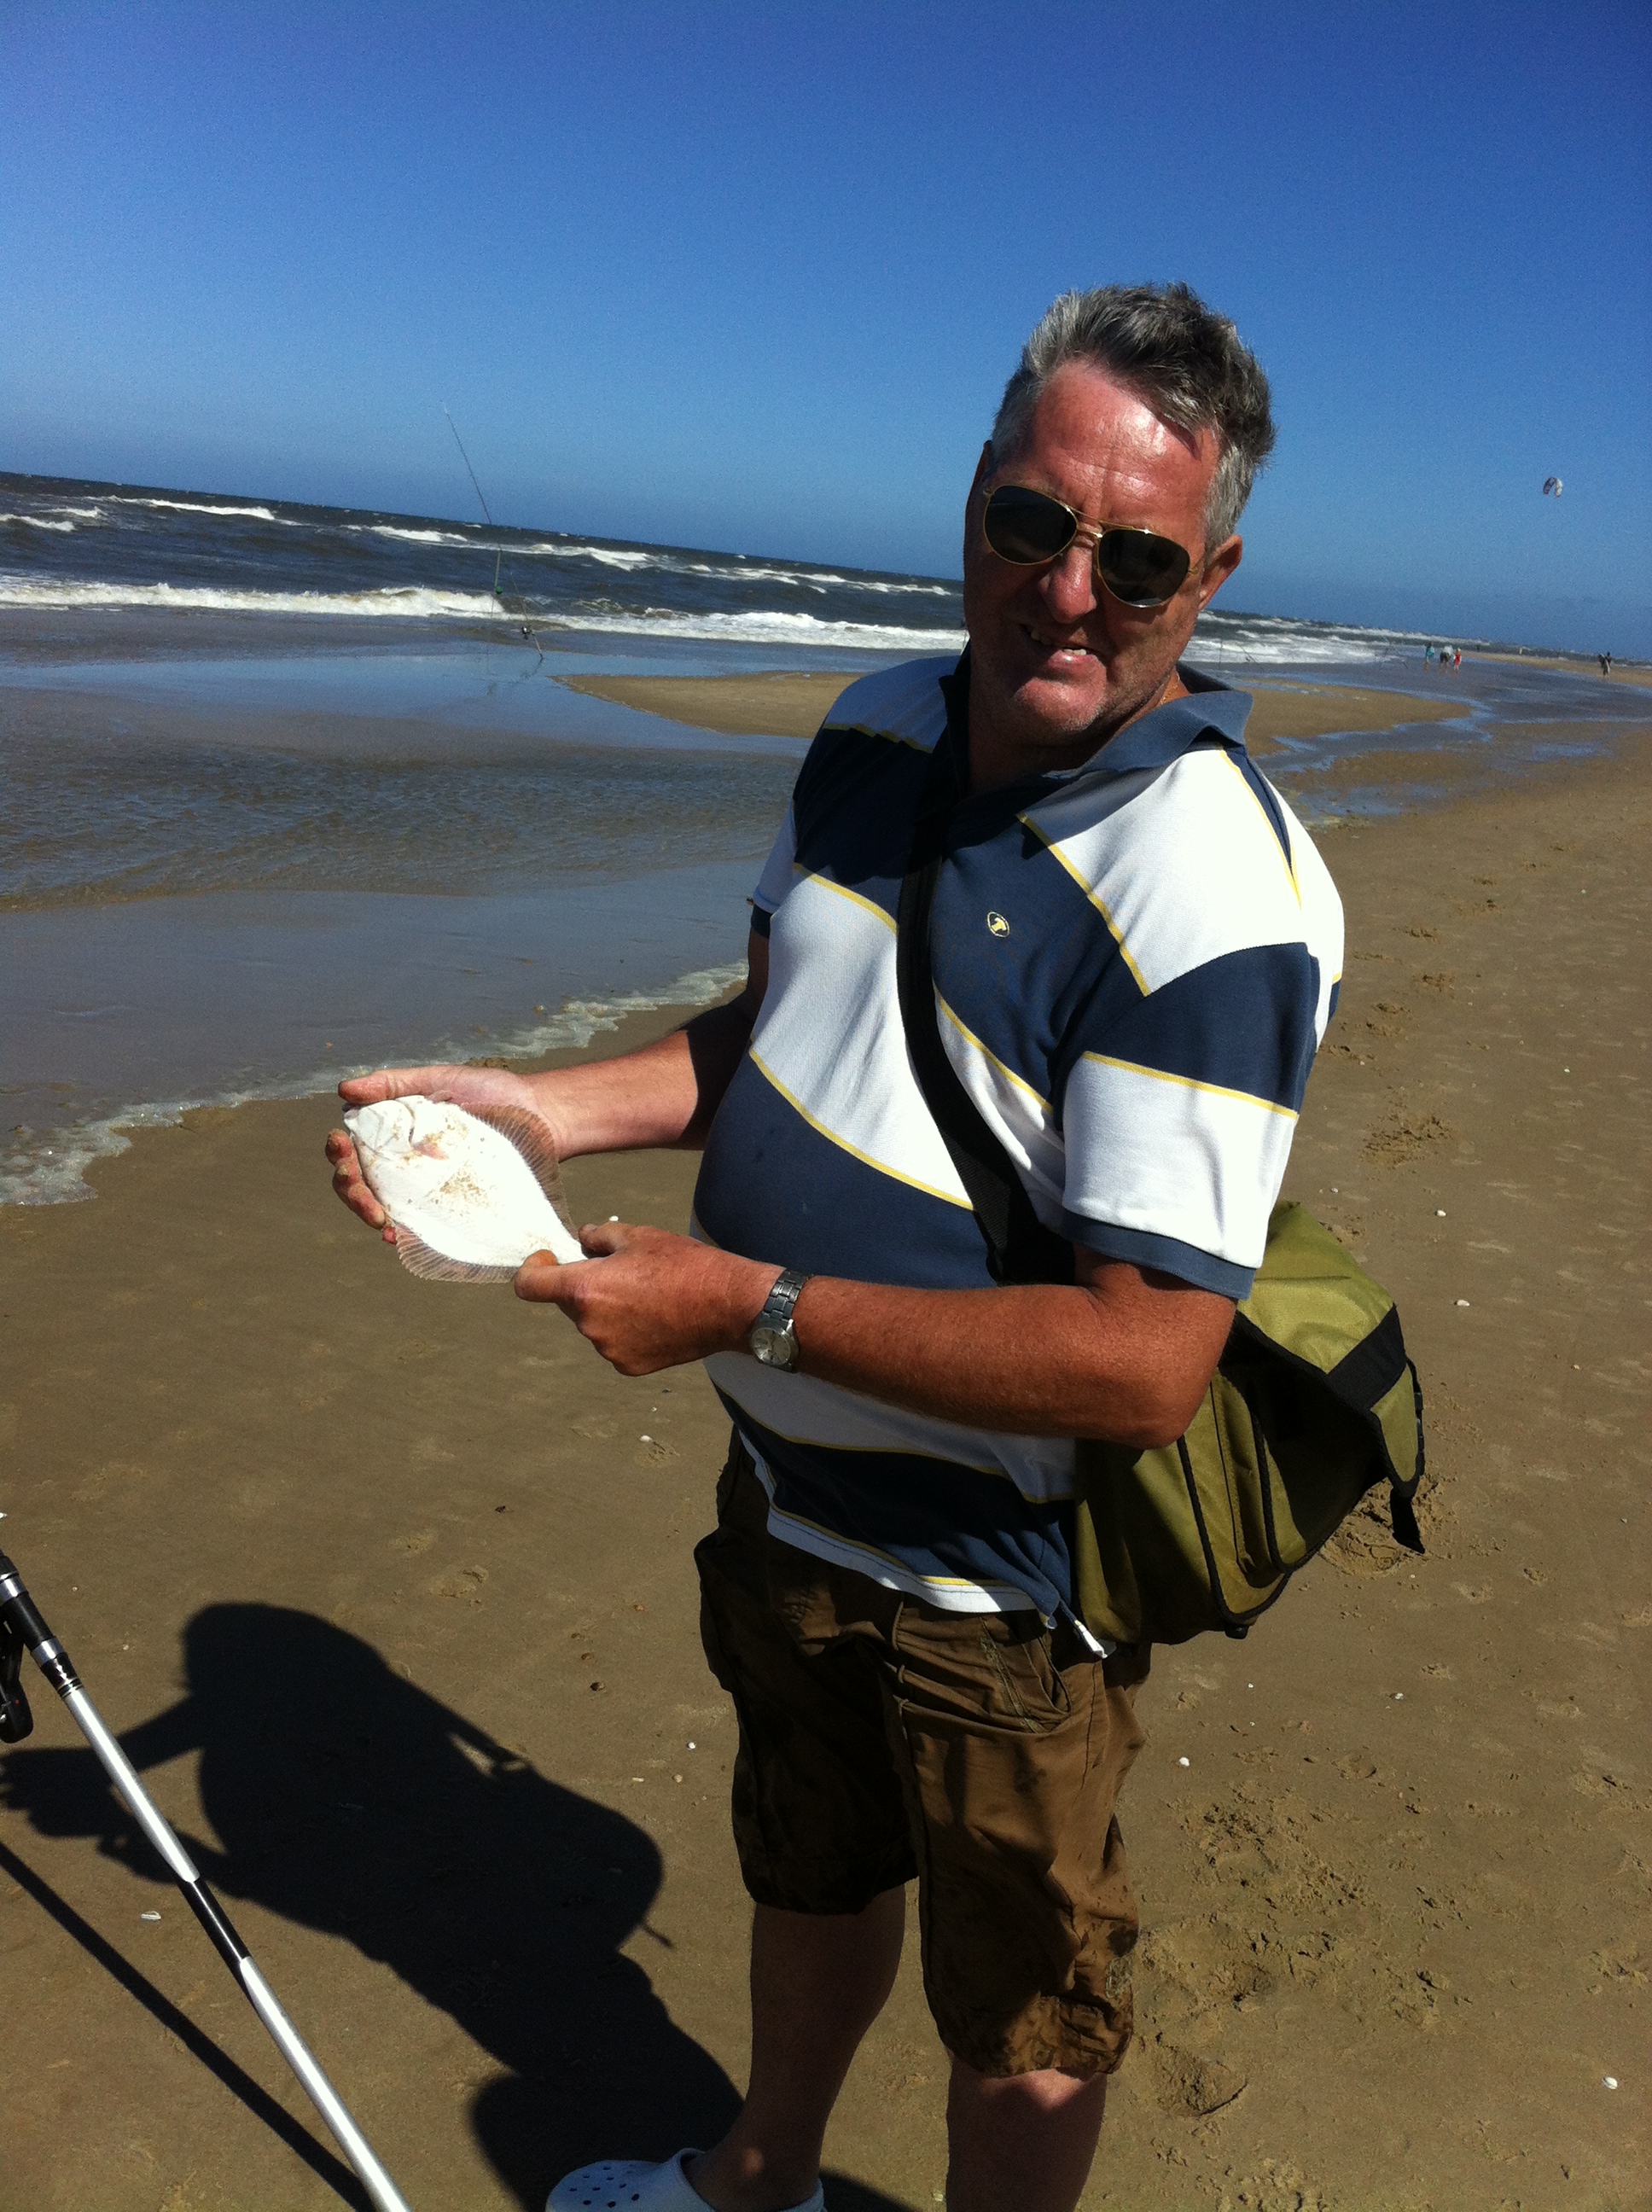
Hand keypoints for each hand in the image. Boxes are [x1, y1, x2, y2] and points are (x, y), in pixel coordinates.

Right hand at [324, 1063, 555, 1240]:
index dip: (338, 1151)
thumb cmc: (491, 1092)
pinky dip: (401, 1233)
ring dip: (367, 1212)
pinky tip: (395, 1235)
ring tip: (374, 1215)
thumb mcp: (440, 1080)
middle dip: (348, 1186)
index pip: (352, 1147)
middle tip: (355, 1185)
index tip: (340, 1147)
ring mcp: (423, 1188)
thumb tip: (343, 1090)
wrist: (541, 1116)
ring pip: (380, 1206)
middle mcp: (401, 1163)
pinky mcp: (446, 1209)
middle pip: (358, 1181)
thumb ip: (393, 1084)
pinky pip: (416, 1227)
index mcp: (392, 1132)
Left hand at [515, 1221, 780, 1376]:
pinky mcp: (628, 1366)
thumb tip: (581, 1240)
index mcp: (584, 1289)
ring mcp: (608, 1349)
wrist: (728, 1305)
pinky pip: (614, 1343)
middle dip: (584, 1285)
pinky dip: (625, 1330)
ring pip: (593, 1323)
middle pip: (568, 1302)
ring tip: (647, 1294)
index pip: (529, 1286)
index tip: (550, 1259)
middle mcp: (589, 1325)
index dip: (534, 1269)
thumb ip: (599, 1237)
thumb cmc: (685, 1266)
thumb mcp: (639, 1236)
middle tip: (622, 1271)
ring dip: (607, 1308)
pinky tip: (656, 1317)